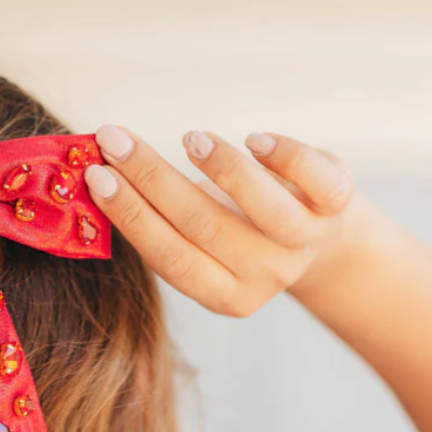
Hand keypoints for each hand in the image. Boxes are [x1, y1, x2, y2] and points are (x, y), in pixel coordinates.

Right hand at [83, 125, 353, 317]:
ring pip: (263, 210)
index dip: (131, 216)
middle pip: (203, 228)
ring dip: (222, 169)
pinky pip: (318, 181)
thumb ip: (162, 223)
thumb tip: (94, 177)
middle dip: (152, 180)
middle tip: (113, 140)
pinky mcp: (336, 206)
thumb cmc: (239, 231)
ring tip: (189, 137)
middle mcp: (263, 276)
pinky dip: (286, 156)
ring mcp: (303, 244)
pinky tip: (255, 138)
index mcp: (223, 294)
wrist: (320, 240)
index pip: (169, 257)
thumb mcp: (202, 243)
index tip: (96, 175)